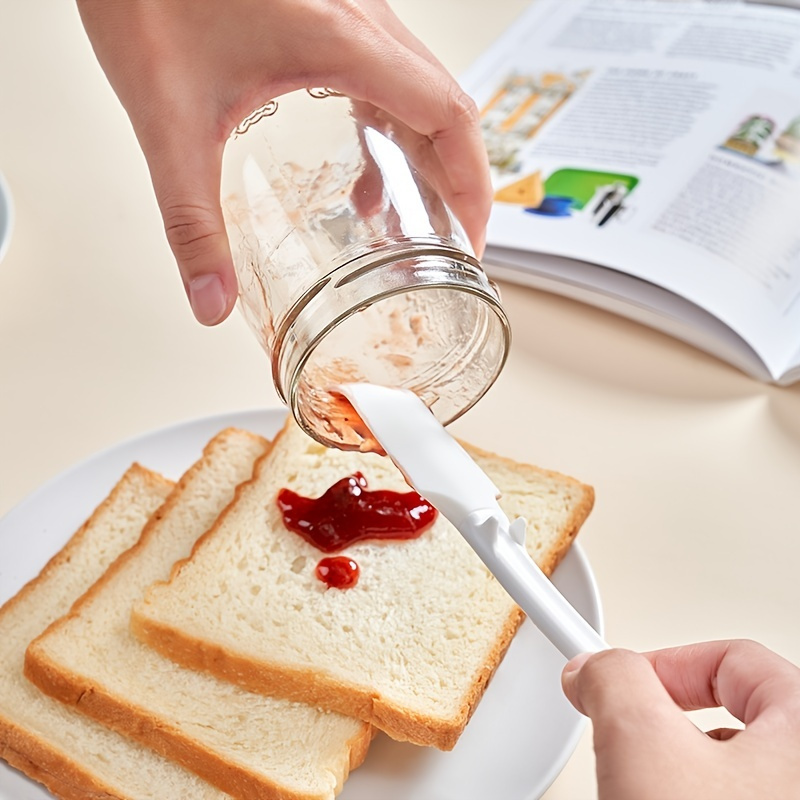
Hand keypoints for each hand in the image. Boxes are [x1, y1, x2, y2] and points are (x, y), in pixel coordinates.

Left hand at [77, 0, 491, 323]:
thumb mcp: (168, 116)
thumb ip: (190, 218)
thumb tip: (211, 298)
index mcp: (342, 39)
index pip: (448, 115)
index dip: (473, 185)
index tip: (472, 240)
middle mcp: (362, 18)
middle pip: (446, 107)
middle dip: (456, 182)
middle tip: (450, 244)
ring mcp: (351, 13)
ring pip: (422, 92)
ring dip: (424, 159)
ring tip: (406, 220)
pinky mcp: (331, 15)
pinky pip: (389, 79)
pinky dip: (390, 133)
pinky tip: (363, 174)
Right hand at [561, 640, 799, 798]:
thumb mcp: (644, 747)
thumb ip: (616, 682)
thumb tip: (595, 668)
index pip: (734, 658)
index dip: (664, 661)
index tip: (619, 676)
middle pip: (738, 713)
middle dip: (669, 721)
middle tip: (632, 740)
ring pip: (735, 769)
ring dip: (680, 771)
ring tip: (646, 792)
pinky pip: (739, 798)